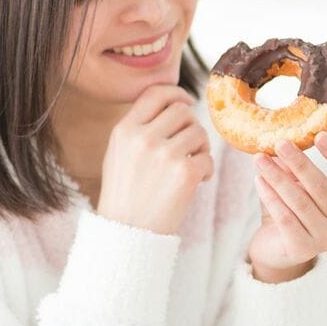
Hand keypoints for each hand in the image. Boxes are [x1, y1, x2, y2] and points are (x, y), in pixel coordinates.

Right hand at [97, 84, 214, 235]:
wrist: (128, 232)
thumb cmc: (125, 193)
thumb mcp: (118, 153)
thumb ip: (139, 127)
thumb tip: (173, 103)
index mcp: (125, 130)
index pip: (156, 93)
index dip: (176, 93)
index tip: (187, 101)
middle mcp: (143, 138)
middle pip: (182, 111)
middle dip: (191, 125)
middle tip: (189, 145)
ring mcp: (165, 155)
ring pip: (199, 132)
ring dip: (201, 147)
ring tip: (192, 164)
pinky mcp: (185, 174)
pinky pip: (208, 157)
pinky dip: (206, 169)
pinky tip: (197, 181)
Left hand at [246, 131, 326, 281]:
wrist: (276, 248)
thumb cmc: (290, 209)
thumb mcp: (295, 184)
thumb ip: (293, 167)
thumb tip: (280, 139)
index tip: (320, 135)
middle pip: (320, 186)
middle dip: (298, 162)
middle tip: (280, 143)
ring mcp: (326, 237)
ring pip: (300, 201)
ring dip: (277, 177)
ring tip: (259, 159)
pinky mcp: (303, 249)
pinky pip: (285, 218)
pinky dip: (270, 197)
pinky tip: (258, 181)